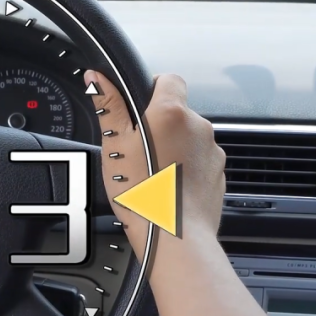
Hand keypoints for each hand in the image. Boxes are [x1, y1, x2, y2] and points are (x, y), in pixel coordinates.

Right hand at [86, 70, 225, 258]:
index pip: (168, 78)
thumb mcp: (114, 146)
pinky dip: (183, 169)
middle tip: (134, 149)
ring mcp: (212, 151)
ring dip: (170, 148)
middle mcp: (198, 126)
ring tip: (149, 173)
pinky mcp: (218, 173)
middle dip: (156, 125)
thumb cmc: (142, 194)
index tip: (136, 108)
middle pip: (176, 111)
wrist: (175, 236)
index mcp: (172, 112)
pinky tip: (165, 187)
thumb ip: (108, 106)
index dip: (150, 88)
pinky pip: (198, 161)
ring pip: (187, 138)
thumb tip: (96, 79)